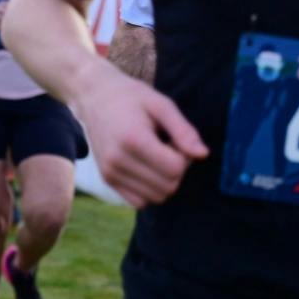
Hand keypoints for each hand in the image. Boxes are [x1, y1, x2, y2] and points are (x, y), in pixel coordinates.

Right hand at [73, 62, 207, 208]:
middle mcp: (118, 160)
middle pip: (168, 186)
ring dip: (164, 180)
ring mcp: (111, 173)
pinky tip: (147, 167)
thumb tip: (203, 155)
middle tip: (167, 146)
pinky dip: (150, 189)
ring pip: (156, 197)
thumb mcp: (161, 105)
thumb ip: (183, 130)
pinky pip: (140, 201)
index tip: (176, 139)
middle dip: (177, 169)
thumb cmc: (132, 97)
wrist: (95, 97)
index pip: (175, 168)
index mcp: (133, 139)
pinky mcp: (107, 180)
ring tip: (156, 156)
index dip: (185, 156)